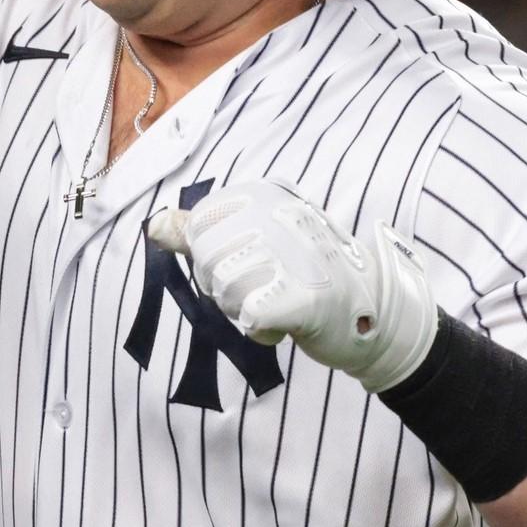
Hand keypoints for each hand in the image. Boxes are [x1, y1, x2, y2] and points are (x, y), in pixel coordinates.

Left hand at [148, 178, 439, 393]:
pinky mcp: (305, 296)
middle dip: (229, 289)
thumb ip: (200, 233)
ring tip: (281, 300)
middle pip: (209, 265)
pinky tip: (286, 323)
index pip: (199, 233)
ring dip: (247, 310)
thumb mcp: (250, 240)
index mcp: (261, 195)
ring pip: (226, 293)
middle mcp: (277, 214)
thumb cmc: (304, 274)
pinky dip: (264, 330)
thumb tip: (154, 226)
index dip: (215, 261)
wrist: (371, 311)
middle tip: (270, 285)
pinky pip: (251, 318)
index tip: (254, 262)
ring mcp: (294, 253)